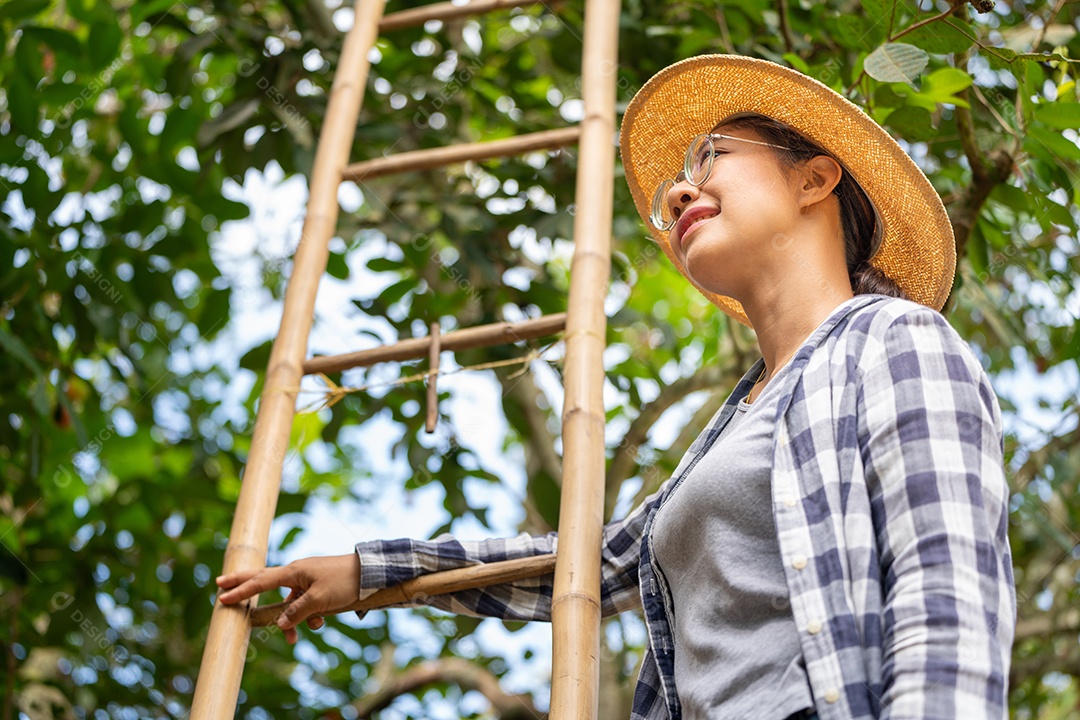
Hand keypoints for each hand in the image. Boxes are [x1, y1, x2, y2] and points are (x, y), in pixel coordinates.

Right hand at [215, 553, 360, 643]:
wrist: (371, 574)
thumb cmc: (344, 582)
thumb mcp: (319, 600)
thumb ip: (297, 612)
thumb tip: (280, 624)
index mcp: (294, 571)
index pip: (261, 581)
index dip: (241, 590)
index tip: (221, 595)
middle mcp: (297, 573)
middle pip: (265, 581)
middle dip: (244, 587)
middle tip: (221, 586)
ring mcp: (307, 579)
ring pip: (289, 602)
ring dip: (291, 620)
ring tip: (294, 639)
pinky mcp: (318, 587)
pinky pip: (305, 604)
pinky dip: (308, 616)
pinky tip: (320, 623)